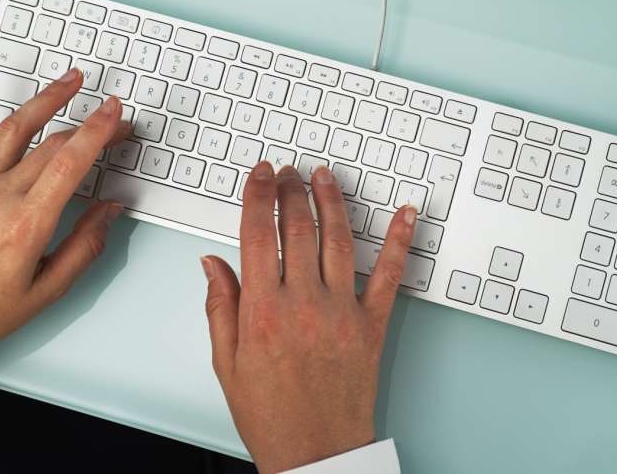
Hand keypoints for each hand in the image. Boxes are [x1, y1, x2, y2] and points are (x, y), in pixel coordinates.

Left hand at [0, 63, 129, 367]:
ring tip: (70, 80)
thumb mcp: (50, 290)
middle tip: (112, 117)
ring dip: (45, 98)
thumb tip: (110, 210)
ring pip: (14, 128)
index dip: (98, 131)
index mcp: (25, 224)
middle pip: (51, 144)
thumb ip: (86, 245)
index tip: (117, 114)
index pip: (70, 162)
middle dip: (88, 124)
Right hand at [203, 163, 416, 473]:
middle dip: (290, 191)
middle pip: (297, 228)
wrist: (315, 452)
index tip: (260, 174)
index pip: (257, 235)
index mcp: (263, 312)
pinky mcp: (371, 325)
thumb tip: (212, 262)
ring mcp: (341, 311)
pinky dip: (399, 240)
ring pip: (337, 239)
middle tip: (287, 171)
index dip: (257, 196)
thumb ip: (220, 306)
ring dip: (331, 201)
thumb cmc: (270, 415)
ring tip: (323, 177)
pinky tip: (404, 213)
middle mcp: (303, 304)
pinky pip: (389, 275)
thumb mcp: (227, 363)